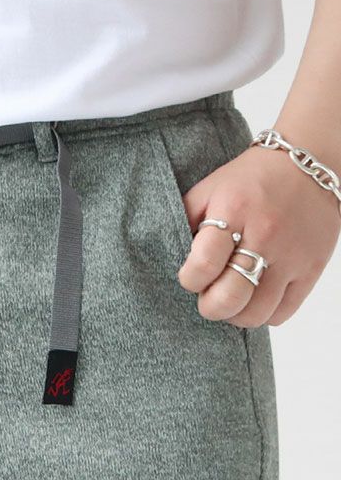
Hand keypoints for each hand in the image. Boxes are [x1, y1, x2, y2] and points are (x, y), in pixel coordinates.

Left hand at [177, 144, 340, 326]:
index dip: (189, 280)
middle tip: (207, 296)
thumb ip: (183, 221)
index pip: (203, 264)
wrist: (308, 166)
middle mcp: (265, 234)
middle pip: (230, 297)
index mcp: (234, 210)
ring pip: (256, 313)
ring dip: (235, 314)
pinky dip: (264, 314)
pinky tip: (254, 296)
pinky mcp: (312, 269)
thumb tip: (167, 258)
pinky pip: (283, 313)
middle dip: (209, 306)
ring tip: (230, 297)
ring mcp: (292, 255)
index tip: (189, 277)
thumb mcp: (208, 190)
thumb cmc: (249, 180)